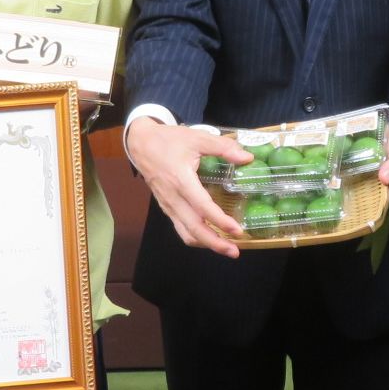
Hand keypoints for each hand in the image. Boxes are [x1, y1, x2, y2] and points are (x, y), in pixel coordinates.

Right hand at [126, 118, 249, 257]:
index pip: (203, 207)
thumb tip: (247, 158)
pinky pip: (180, 227)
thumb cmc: (169, 140)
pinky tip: (210, 236)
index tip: (237, 230)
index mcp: (181, 180)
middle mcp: (174, 198)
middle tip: (235, 251)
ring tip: (226, 248)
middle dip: (215, 243)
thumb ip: (223, 147)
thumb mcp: (197, 138)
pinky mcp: (166, 207)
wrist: (140, 143)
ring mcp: (168, 205)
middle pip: (194, 229)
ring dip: (206, 243)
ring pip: (186, 233)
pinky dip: (196, 236)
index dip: (220, 221)